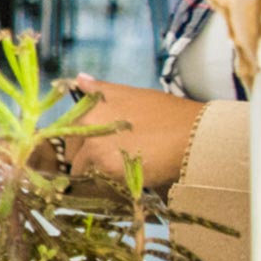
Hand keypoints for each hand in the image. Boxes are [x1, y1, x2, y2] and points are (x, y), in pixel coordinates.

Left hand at [63, 74, 203, 191]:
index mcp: (87, 110)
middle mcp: (85, 130)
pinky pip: (103, 182)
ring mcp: (95, 151)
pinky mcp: (109, 170)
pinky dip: (113, 181)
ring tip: (126, 165)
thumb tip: (79, 78)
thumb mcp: (130, 93)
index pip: (67, 134)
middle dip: (87, 158)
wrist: (193, 134)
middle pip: (73, 155)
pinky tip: (133, 171)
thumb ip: (100, 90)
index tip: (95, 144)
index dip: (80, 141)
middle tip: (115, 156)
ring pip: (86, 170)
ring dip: (99, 172)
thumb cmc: (164, 112)